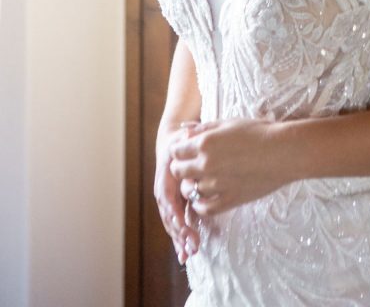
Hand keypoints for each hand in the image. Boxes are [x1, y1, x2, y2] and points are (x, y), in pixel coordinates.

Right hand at [155, 124, 200, 263]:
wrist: (171, 144)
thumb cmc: (181, 140)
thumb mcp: (184, 136)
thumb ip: (187, 136)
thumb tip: (190, 130)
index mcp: (165, 177)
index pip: (168, 197)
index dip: (174, 212)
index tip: (183, 224)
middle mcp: (163, 191)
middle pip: (168, 216)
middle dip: (179, 233)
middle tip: (191, 247)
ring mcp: (167, 201)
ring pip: (171, 224)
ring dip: (179, 240)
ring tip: (189, 254)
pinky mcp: (174, 206)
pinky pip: (176, 225)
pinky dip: (179, 240)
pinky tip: (185, 255)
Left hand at [169, 117, 292, 215]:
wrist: (283, 152)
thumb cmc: (259, 132)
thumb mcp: (230, 123)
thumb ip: (206, 128)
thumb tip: (187, 133)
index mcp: (205, 143)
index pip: (176, 151)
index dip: (179, 151)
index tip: (186, 151)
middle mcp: (206, 164)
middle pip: (178, 171)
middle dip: (181, 168)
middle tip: (190, 166)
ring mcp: (216, 185)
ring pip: (189, 191)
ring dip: (191, 186)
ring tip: (199, 181)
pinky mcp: (228, 200)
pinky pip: (203, 208)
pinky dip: (199, 204)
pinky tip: (204, 197)